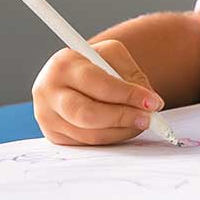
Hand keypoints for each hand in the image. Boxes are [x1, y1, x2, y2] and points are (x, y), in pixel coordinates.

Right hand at [32, 39, 164, 145]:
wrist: (74, 74)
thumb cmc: (96, 62)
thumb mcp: (113, 56)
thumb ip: (131, 76)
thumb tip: (149, 103)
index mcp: (63, 64)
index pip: (98, 84)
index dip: (127, 95)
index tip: (152, 101)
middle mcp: (49, 91)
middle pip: (88, 114)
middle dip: (123, 118)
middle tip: (149, 118)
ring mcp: (47, 116)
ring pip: (90, 134)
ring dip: (121, 131)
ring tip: (141, 122)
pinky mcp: (54, 135)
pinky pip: (87, 143)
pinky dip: (111, 137)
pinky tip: (124, 127)